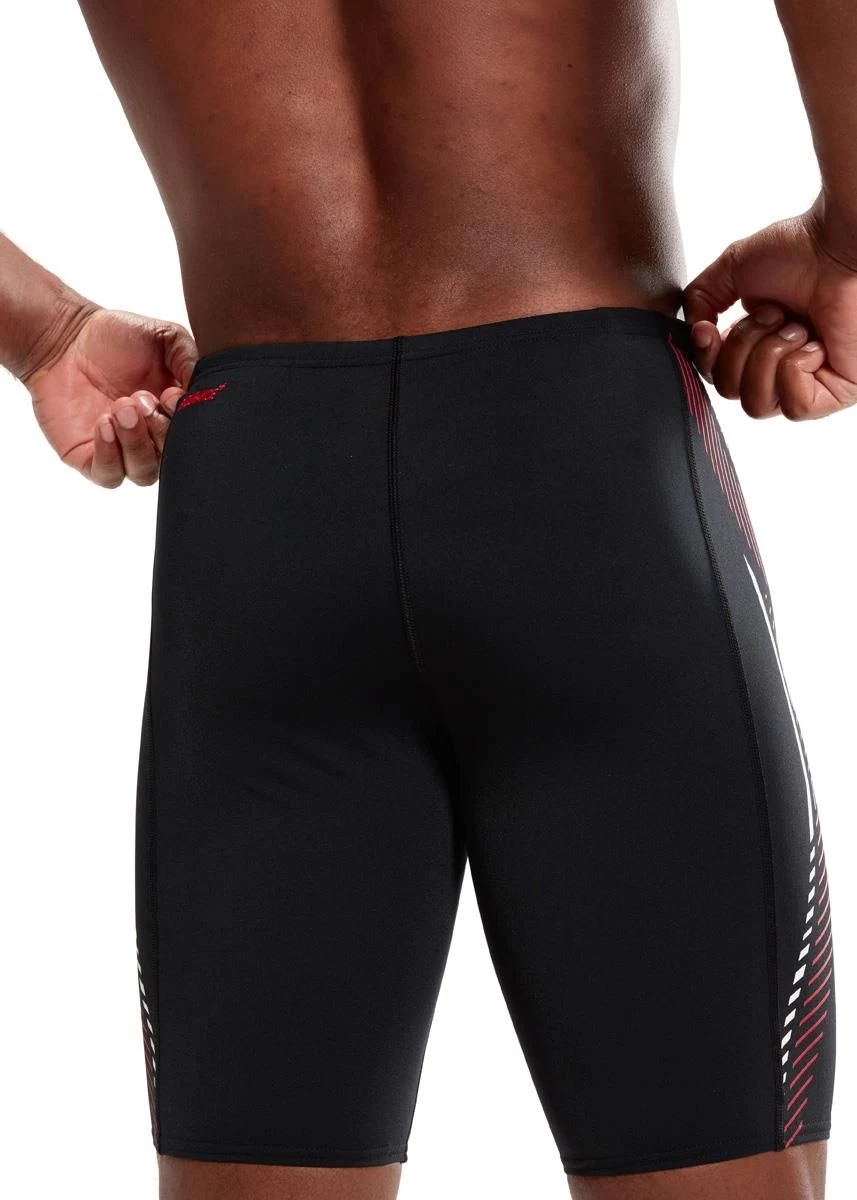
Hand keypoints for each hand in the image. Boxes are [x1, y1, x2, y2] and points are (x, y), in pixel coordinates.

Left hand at [21, 302, 197, 485]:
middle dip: (160, 430)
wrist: (64, 337)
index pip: (193, 437)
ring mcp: (122, 450)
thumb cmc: (116, 337)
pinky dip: (110, 454)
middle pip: (172, 460)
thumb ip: (190, 358)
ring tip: (121, 408)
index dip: (186, 422)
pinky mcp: (90, 458)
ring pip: (143, 473)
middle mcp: (152, 437)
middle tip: (141, 399)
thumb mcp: (165, 336)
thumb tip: (205, 389)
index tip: (171, 394)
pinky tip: (103, 424)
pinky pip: (110, 476)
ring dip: (136, 443)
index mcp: (175, 414)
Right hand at [682, 196, 856, 418]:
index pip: (717, 376)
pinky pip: (795, 407)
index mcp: (759, 343)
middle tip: (773, 314)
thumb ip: (699, 300)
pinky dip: (794, 371)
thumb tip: (694, 336)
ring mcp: (810, 383)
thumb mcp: (732, 269)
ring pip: (758, 405)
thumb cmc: (801, 248)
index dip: (707, 357)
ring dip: (767, 357)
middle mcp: (782, 366)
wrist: (840, 244)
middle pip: (731, 392)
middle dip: (741, 350)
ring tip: (795, 326)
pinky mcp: (837, 393)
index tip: (708, 329)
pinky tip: (813, 344)